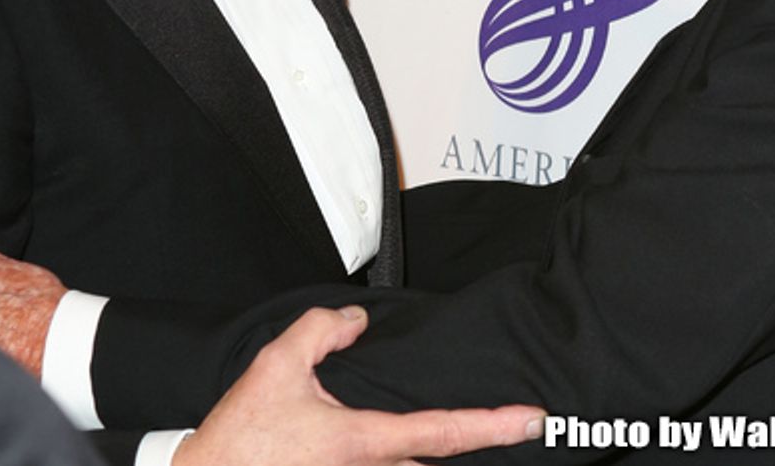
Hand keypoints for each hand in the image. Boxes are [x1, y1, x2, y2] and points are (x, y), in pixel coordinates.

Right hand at [176, 305, 543, 465]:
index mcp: (364, 441)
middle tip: (512, 424)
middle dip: (473, 446)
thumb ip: (324, 330)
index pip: (444, 432)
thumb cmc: (241, 438)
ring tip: (471, 434)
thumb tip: (358, 323)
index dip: (494, 424)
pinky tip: (415, 451)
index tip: (533, 419)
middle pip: (438, 464)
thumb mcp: (279, 363)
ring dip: (436, 457)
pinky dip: (409, 464)